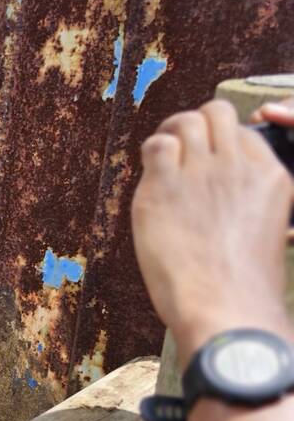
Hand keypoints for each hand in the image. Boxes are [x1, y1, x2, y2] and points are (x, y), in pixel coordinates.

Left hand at [131, 99, 293, 365]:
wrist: (225, 307)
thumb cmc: (243, 285)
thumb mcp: (268, 232)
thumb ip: (251, 203)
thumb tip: (229, 198)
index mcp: (271, 176)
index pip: (244, 133)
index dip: (221, 140)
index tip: (207, 156)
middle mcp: (237, 166)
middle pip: (216, 113)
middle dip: (195, 123)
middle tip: (179, 145)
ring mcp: (200, 172)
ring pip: (184, 122)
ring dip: (168, 133)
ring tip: (161, 155)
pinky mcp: (164, 186)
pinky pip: (154, 145)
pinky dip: (149, 153)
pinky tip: (149, 174)